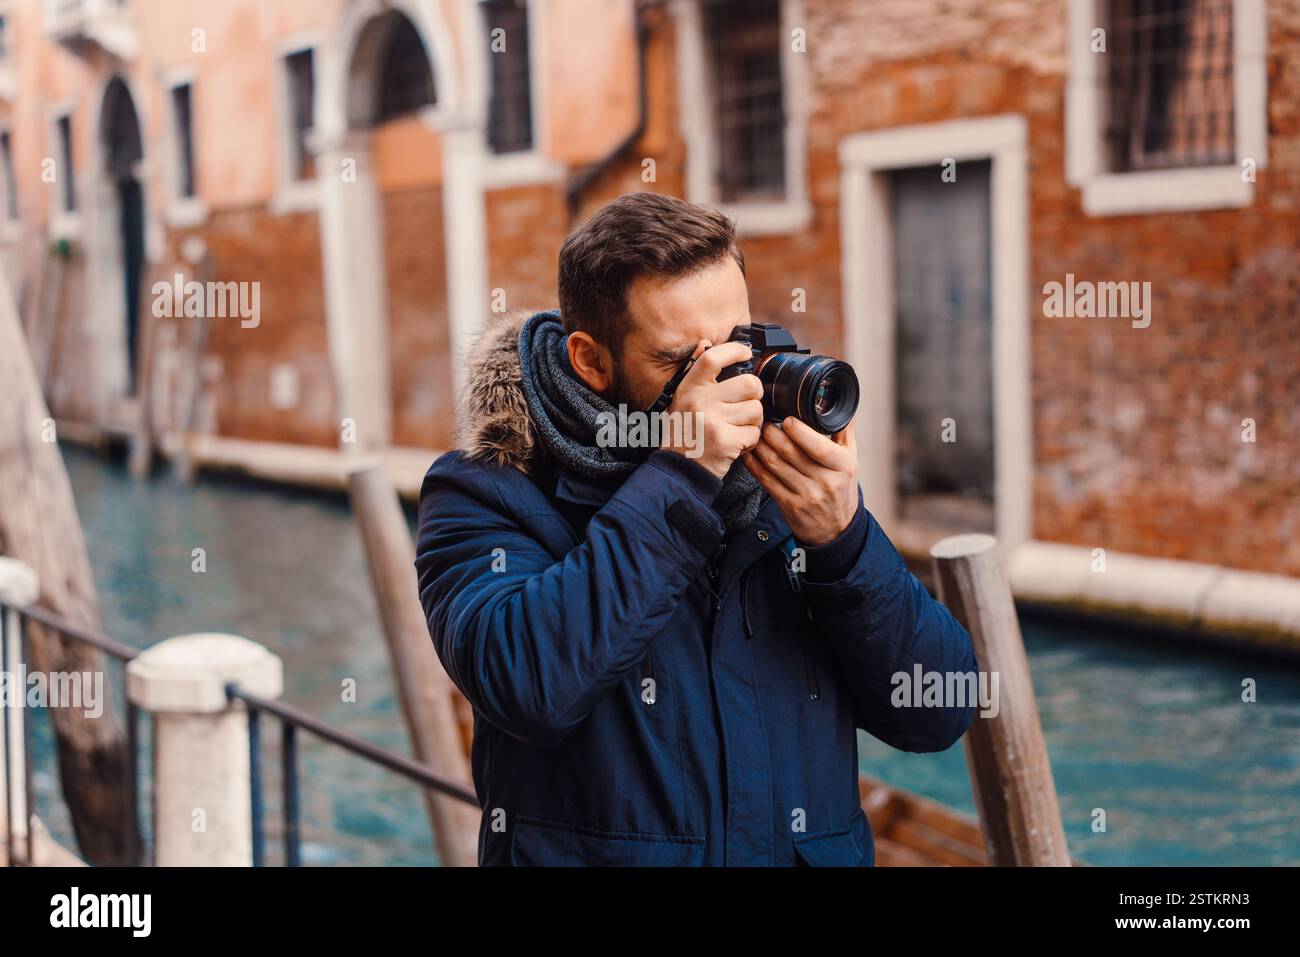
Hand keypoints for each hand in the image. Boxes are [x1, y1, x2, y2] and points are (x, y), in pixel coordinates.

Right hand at [661, 340, 763, 479]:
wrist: (678, 470)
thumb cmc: (683, 433)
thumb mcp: (682, 399)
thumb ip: (695, 373)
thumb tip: (705, 344)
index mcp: (690, 388)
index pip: (713, 357)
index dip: (734, 350)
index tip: (746, 353)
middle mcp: (700, 401)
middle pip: (749, 383)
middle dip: (755, 395)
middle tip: (746, 405)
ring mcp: (713, 421)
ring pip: (756, 409)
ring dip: (753, 421)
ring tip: (738, 428)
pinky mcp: (725, 441)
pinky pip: (754, 433)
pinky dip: (750, 441)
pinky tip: (736, 443)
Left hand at [743, 418, 858, 545]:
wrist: (836, 528)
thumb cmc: (841, 487)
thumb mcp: (851, 459)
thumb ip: (844, 430)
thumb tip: (836, 399)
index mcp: (843, 466)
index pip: (818, 446)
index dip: (798, 431)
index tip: (787, 419)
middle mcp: (825, 481)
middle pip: (791, 453)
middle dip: (773, 434)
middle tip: (765, 423)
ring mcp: (806, 495)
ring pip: (775, 465)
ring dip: (761, 446)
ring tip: (757, 435)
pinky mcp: (789, 505)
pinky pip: (766, 480)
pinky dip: (754, 464)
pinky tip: (750, 453)